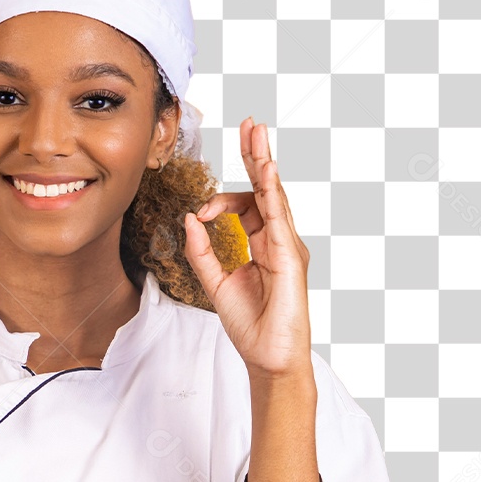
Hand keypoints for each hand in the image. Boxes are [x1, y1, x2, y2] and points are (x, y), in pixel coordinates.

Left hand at [182, 117, 312, 378]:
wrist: (268, 357)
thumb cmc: (249, 323)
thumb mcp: (215, 282)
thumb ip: (201, 250)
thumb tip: (190, 217)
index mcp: (261, 244)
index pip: (245, 205)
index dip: (220, 200)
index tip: (200, 211)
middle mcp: (277, 240)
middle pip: (266, 188)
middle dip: (256, 155)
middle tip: (250, 124)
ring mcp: (287, 246)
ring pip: (275, 194)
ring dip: (263, 162)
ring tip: (256, 133)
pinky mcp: (290, 257)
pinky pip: (280, 217)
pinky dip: (272, 192)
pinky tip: (265, 171)